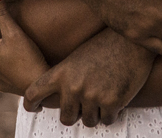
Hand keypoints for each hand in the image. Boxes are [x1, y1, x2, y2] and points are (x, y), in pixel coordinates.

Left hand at [23, 28, 154, 126]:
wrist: (131, 41)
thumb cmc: (104, 46)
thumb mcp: (77, 57)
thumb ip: (65, 77)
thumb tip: (58, 98)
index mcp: (61, 72)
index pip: (34, 93)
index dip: (30, 104)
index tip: (34, 108)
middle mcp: (73, 86)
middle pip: (66, 118)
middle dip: (75, 114)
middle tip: (85, 103)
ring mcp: (92, 96)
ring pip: (88, 121)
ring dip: (96, 113)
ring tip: (104, 93)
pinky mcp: (112, 102)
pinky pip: (107, 120)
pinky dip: (112, 112)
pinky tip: (116, 96)